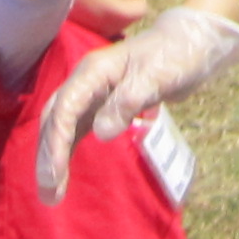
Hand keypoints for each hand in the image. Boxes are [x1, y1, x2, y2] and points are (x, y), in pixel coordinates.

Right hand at [31, 0, 238, 201]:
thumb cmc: (175, 55)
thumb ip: (128, 101)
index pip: (66, 107)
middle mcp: (86, 81)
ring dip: (54, 158)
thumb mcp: (157, 76)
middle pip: (55, 119)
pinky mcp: (102, 105)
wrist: (190, 43)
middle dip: (48, 155)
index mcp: (94, 71)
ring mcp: (92, 93)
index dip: (57, 142)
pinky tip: (64, 175)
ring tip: (52, 195)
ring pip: (62, 126)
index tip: (55, 174)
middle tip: (49, 194)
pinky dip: (67, 151)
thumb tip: (100, 133)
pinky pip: (77, 130)